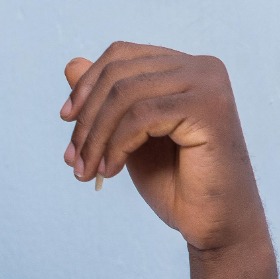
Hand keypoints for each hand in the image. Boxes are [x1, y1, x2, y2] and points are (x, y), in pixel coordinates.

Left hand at [60, 42, 266, 252]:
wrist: (213, 223)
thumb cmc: (174, 181)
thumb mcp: (126, 135)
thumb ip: (105, 100)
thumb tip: (71, 64)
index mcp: (182, 67)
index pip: (121, 55)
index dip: (87, 85)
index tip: (66, 119)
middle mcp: (200, 67)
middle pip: (119, 74)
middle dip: (87, 119)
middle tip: (73, 159)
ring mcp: (207, 84)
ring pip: (126, 95)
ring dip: (96, 137)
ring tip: (87, 171)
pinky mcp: (208, 108)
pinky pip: (142, 116)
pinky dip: (117, 145)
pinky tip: (111, 171)